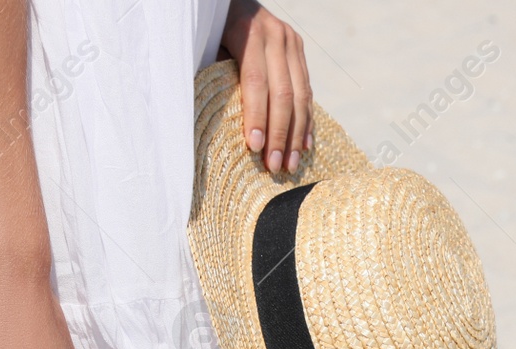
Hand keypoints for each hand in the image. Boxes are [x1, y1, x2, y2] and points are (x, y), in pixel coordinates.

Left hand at [221, 0, 311, 173]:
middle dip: (280, 135)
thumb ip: (218, 76)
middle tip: (274, 166)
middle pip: (283, 94)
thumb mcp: (208, 46)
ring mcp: (292, 43)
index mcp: (249, 33)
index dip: (257, 117)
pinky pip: (308, 91)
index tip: (254, 148)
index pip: (256, 82)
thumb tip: (221, 124)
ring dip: (296, 135)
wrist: (234, 0)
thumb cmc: (211, 29)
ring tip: (291, 164)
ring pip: (301, 96)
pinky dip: (306, 121)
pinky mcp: (300, 52)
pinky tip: (304, 145)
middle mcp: (276, 37)